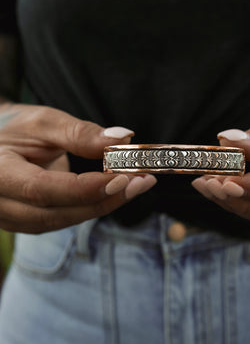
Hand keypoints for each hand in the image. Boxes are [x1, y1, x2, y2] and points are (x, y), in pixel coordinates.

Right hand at [0, 103, 155, 232]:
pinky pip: (62, 220)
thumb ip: (79, 133)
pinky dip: (91, 207)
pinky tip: (116, 192)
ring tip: (137, 185)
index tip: (122, 176)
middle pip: (55, 213)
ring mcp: (10, 218)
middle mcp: (0, 203)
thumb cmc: (14, 128)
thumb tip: (121, 139)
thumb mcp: (42, 121)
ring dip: (103, 205)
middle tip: (141, 182)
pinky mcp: (26, 222)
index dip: (84, 188)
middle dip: (103, 200)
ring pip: (61, 221)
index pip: (41, 189)